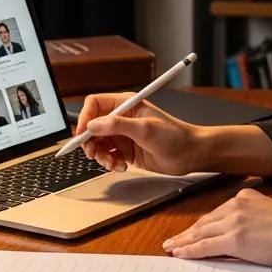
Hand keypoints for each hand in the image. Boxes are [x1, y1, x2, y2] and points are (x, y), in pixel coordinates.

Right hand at [76, 92, 200, 175]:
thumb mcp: (145, 129)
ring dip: (100, 156)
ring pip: (98, 144)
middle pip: (92, 126)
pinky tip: (121, 166)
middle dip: (90, 141)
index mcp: (126, 104)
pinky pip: (107, 156)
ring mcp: (123, 135)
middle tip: (94, 153)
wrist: (190, 155)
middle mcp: (122, 118)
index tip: (82, 134)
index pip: (95, 104)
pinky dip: (110, 163)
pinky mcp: (126, 151)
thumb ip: (117, 126)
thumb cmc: (175, 135)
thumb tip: (93, 125)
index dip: (85, 118)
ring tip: (112, 163)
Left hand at [161, 188, 271, 271]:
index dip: (202, 224)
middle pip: (205, 222)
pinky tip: (180, 254)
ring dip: (184, 242)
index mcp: (247, 197)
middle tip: (174, 241)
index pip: (217, 213)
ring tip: (171, 248)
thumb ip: (255, 220)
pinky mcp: (235, 240)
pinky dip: (190, 251)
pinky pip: (205, 246)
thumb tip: (245, 235)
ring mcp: (235, 222)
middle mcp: (237, 205)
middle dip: (188, 232)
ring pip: (201, 233)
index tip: (191, 230)